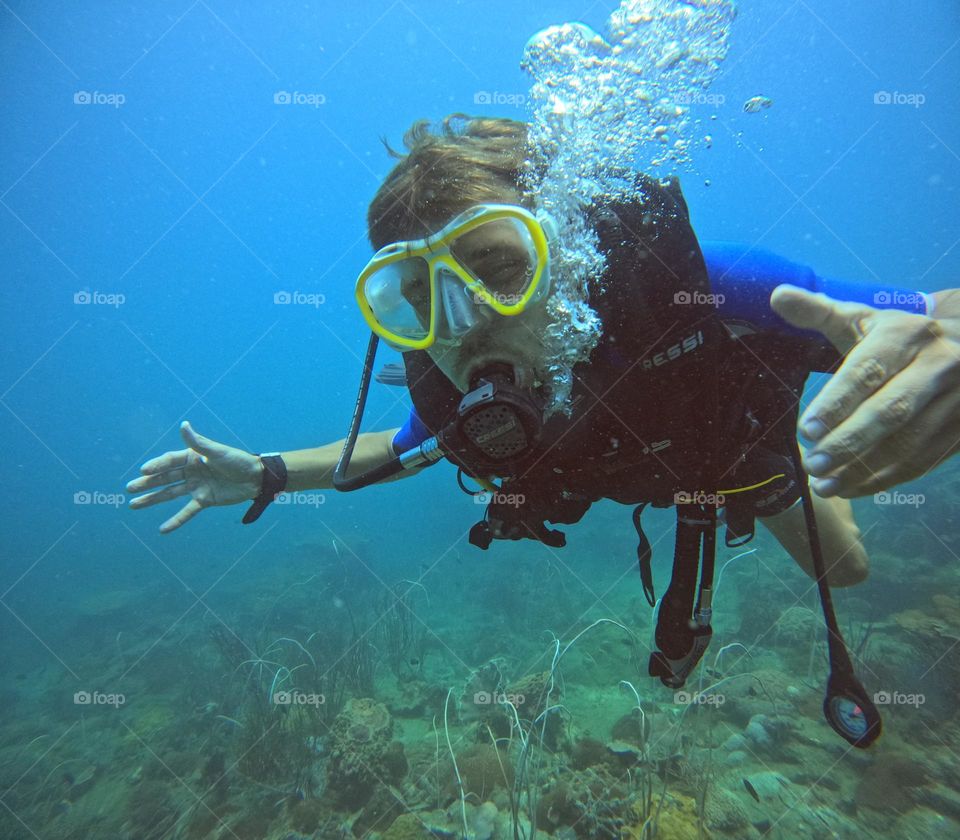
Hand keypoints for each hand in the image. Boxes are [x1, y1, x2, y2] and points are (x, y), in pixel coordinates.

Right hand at [126, 421, 262, 532]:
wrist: (256, 478)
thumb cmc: (238, 460)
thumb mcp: (217, 451)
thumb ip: (198, 442)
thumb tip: (183, 425)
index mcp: (192, 456)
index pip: (169, 461)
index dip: (156, 466)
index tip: (143, 471)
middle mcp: (191, 471)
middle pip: (165, 478)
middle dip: (147, 483)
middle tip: (129, 489)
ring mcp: (196, 486)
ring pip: (170, 494)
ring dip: (152, 499)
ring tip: (134, 505)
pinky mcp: (204, 500)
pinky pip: (187, 511)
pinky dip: (176, 520)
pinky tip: (163, 529)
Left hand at [770, 284, 959, 496]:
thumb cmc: (897, 336)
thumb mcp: (861, 318)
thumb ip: (818, 312)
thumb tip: (778, 296)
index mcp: (907, 333)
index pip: (868, 371)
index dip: (837, 402)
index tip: (806, 429)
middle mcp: (939, 364)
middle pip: (891, 410)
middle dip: (849, 442)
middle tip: (813, 465)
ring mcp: (957, 398)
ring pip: (909, 442)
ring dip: (864, 469)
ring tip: (824, 485)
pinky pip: (923, 460)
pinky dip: (885, 478)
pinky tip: (851, 487)